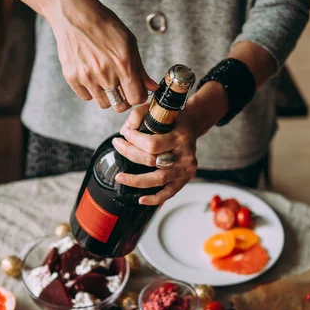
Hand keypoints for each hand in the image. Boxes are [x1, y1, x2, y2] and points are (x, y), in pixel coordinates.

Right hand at [42, 0, 157, 111]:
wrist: (75, 15)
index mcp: (123, 64)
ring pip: (103, 104)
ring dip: (108, 96)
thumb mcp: (129, 43)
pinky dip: (91, 92)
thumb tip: (151, 87)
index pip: (136, 98)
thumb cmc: (103, 25)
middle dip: (124, 100)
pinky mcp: (72, 77)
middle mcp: (105, 73)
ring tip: (106, 81)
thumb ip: (140, 69)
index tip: (136, 92)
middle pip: (120, 106)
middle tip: (122, 89)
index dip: (138, 97)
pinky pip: (86, 97)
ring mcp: (87, 76)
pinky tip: (93, 78)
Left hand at [111, 82, 228, 204]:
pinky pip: (169, 193)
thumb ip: (138, 115)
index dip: (133, 140)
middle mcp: (185, 155)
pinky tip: (141, 200)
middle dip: (129, 153)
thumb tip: (125, 130)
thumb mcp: (158, 109)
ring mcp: (185, 169)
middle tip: (117, 145)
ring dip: (136, 180)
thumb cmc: (173, 118)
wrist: (192, 124)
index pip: (152, 144)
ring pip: (158, 179)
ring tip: (120, 177)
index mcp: (180, 137)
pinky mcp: (185, 179)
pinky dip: (155, 199)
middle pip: (151, 160)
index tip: (123, 133)